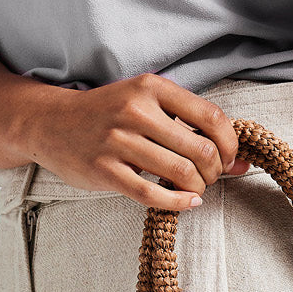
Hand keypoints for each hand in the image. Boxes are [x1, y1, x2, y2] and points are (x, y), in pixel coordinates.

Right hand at [24, 72, 250, 208]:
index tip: (229, 160)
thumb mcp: (145, 103)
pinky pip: (153, 195)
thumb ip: (187, 124)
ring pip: (181, 174)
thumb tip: (241, 161)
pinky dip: (179, 203)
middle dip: (215, 172)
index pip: (212, 117)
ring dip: (198, 189)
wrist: (51, 123)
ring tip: (194, 189)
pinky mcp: (106, 170)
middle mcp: (136, 110)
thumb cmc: (108, 116)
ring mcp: (119, 141)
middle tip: (209, 178)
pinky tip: (188, 203)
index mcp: (152, 87)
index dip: (230, 145)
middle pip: (202, 150)